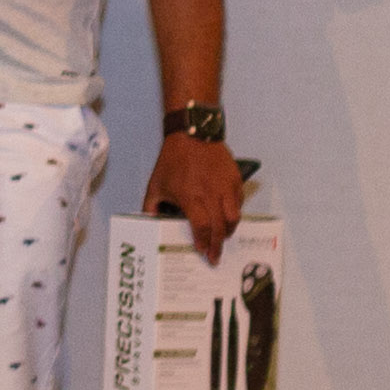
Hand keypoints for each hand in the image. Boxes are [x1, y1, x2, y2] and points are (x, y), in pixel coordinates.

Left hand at [151, 133, 248, 252]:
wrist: (192, 134)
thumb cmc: (173, 159)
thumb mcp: (156, 184)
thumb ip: (151, 205)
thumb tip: (150, 222)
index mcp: (191, 197)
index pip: (201, 227)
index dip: (203, 242)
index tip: (201, 251)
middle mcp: (211, 194)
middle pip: (220, 227)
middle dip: (218, 245)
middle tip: (215, 256)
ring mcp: (226, 186)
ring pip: (234, 217)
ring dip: (229, 230)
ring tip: (223, 236)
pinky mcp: (235, 179)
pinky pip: (239, 202)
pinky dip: (235, 212)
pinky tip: (227, 215)